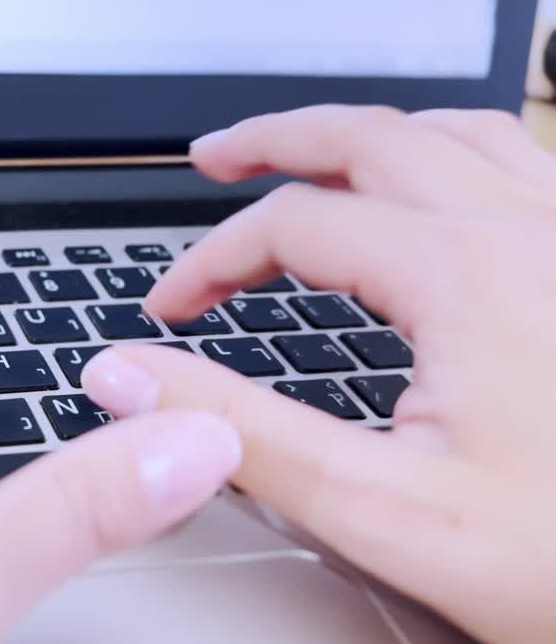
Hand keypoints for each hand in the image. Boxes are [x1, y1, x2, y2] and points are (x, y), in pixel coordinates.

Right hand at [81, 105, 555, 643]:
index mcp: (469, 275)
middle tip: (213, 157)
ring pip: (453, 134)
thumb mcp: (378, 510)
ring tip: (306, 150)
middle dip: (275, 142)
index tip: (170, 310)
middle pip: (372, 138)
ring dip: (362, 133)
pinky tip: (430, 183)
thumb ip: (238, 431)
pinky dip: (445, 151)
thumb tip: (129, 376)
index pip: (294, 223)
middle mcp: (532, 233)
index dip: (210, 260)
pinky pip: (519, 160)